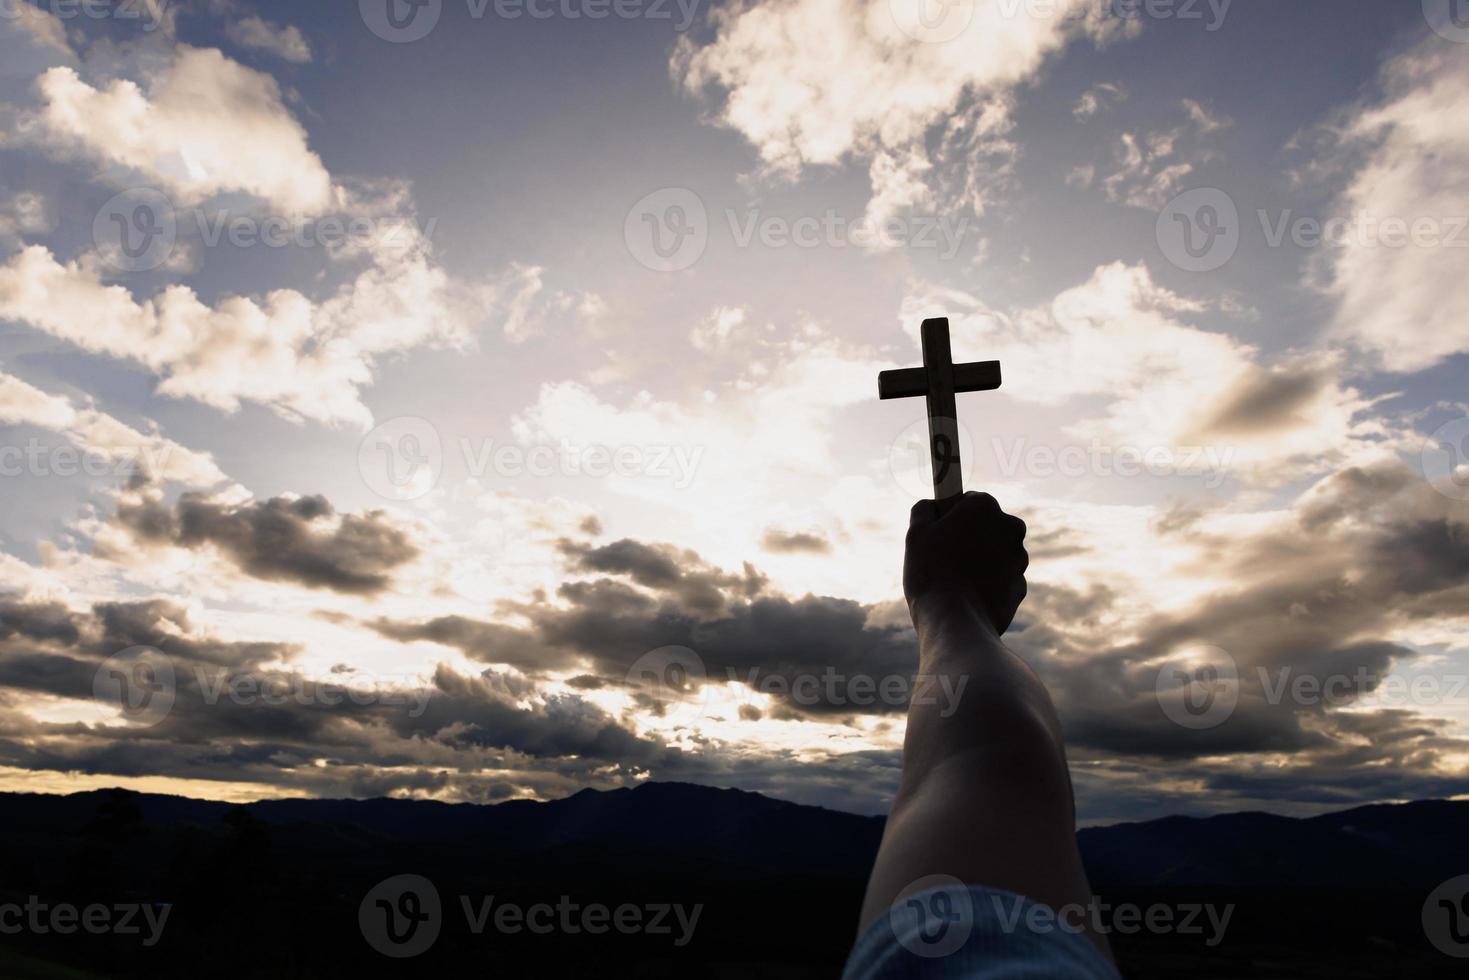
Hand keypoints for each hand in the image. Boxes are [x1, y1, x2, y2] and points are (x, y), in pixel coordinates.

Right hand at [903, 492, 1028, 634]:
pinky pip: (1000, 581)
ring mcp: (1018, 559)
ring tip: (953, 581)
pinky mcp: (1020, 587)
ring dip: (979, 562)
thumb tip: (931, 505)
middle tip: (944, 557)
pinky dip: (987, 586)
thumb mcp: (916, 533)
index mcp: (985, 506)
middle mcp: (1010, 527)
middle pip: (987, 527)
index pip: (969, 501)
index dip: (952, 516)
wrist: (954, 622)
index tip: (941, 532)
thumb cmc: (931, 572)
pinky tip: (967, 597)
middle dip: (970, 538)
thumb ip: (924, 509)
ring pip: (995, 554)